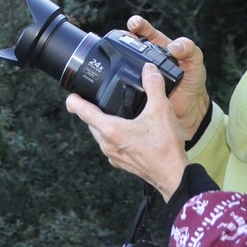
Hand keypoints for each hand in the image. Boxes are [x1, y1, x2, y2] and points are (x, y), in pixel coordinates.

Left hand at [67, 63, 188, 198]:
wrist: (174, 176)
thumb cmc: (165, 148)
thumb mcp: (161, 109)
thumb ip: (153, 85)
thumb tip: (148, 69)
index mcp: (111, 129)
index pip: (83, 112)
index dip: (74, 101)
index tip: (72, 94)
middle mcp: (107, 144)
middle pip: (90, 123)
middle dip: (92, 110)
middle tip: (98, 99)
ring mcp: (114, 155)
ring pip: (100, 134)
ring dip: (103, 123)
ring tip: (115, 112)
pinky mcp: (122, 163)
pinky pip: (111, 145)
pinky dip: (114, 136)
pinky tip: (129, 131)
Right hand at [126, 15, 210, 135]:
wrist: (191, 107)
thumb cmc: (193, 79)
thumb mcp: (195, 60)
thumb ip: (189, 48)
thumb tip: (174, 47)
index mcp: (159, 46)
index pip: (145, 31)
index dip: (138, 25)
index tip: (134, 24)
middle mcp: (147, 57)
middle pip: (130, 43)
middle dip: (123, 37)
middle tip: (124, 36)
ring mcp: (141, 73)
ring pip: (126, 61)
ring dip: (120, 56)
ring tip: (119, 53)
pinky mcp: (138, 88)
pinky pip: (127, 81)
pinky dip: (122, 79)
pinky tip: (121, 78)